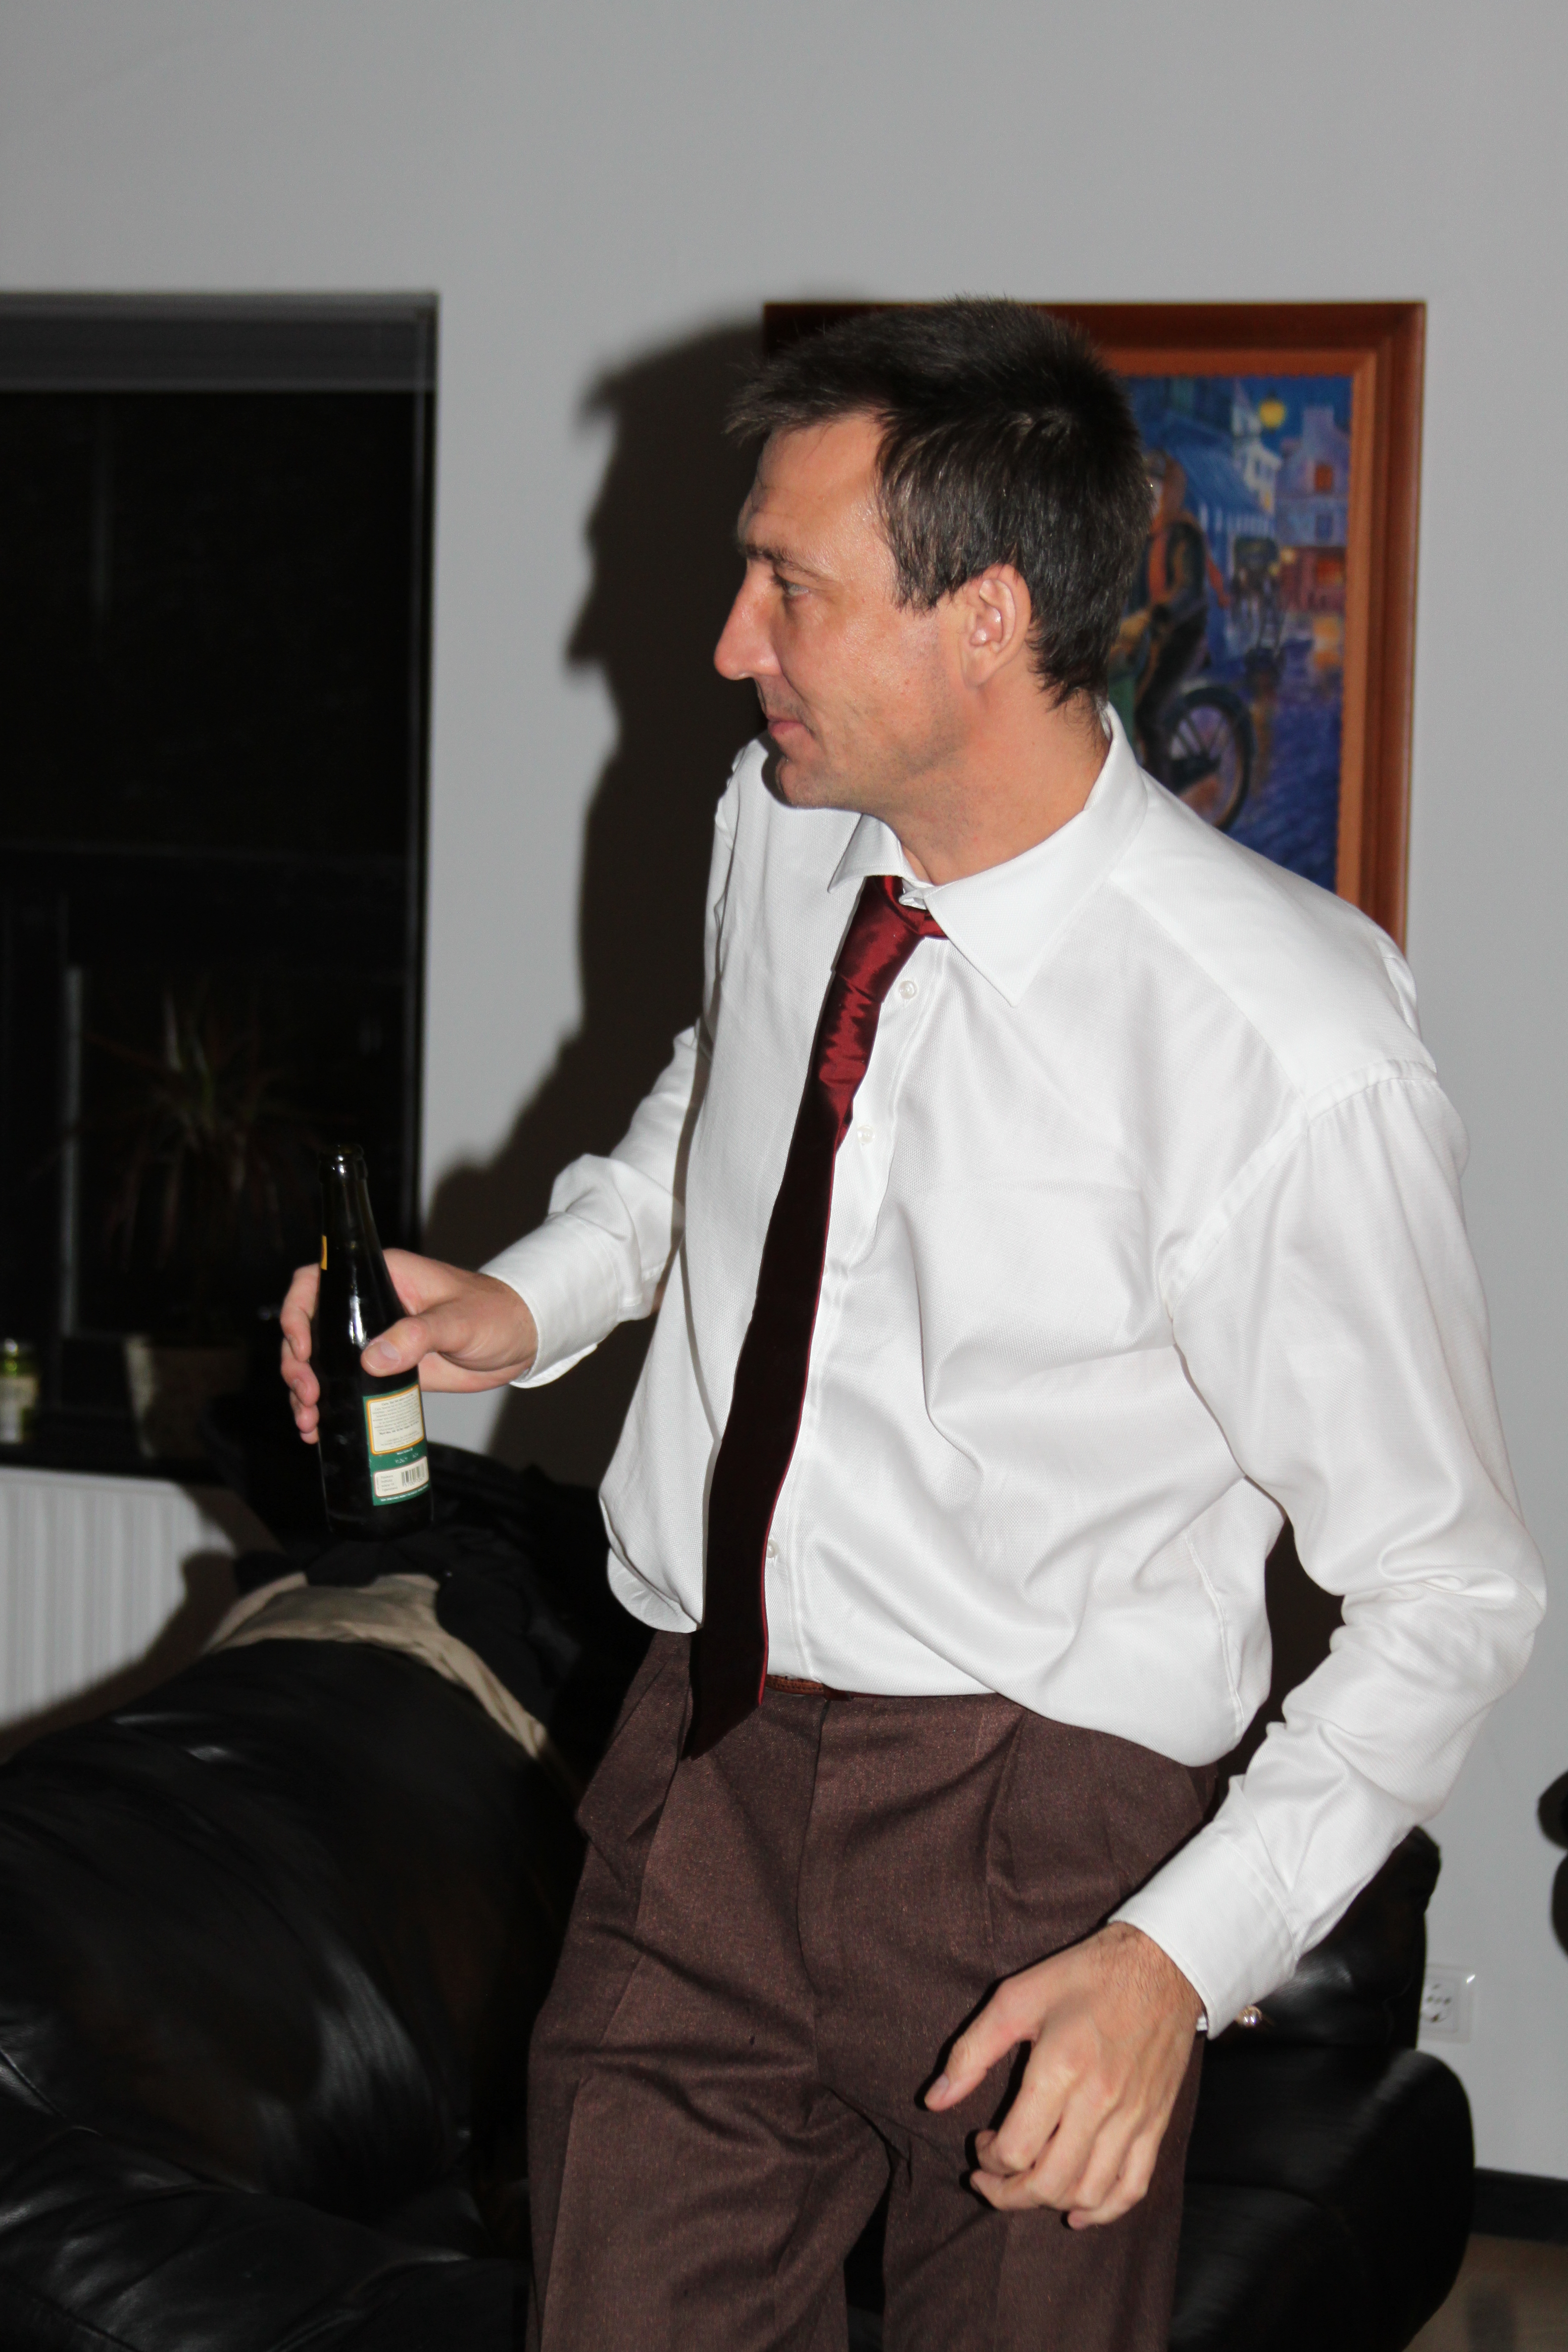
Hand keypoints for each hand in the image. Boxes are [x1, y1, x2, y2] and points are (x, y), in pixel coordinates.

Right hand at [280, 1250, 538, 1441]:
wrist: (519, 1342)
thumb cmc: (496, 1315)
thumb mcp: (459, 1321)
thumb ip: (419, 1335)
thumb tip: (373, 1358)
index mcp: (381, 1277)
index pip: (318, 1281)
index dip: (297, 1310)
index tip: (302, 1346)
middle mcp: (368, 1306)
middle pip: (310, 1328)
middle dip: (298, 1363)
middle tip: (308, 1395)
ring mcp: (372, 1340)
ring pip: (320, 1361)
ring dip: (305, 1391)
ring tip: (308, 1421)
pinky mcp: (382, 1370)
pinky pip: (342, 1385)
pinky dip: (326, 1406)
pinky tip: (319, 1429)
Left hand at [925, 1923, 1201, 2228]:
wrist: (1161, 1965)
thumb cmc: (1083, 1976)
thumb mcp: (1016, 1998)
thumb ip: (971, 2052)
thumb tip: (934, 2101)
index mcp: (1060, 2069)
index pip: (1016, 2149)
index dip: (987, 2160)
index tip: (981, 2140)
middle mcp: (1099, 2102)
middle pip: (1048, 2183)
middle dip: (1008, 2194)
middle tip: (989, 2178)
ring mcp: (1132, 2118)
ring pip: (1088, 2192)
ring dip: (1049, 2202)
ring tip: (1027, 2186)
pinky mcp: (1156, 2124)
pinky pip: (1132, 2188)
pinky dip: (1103, 2211)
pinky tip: (1079, 2211)